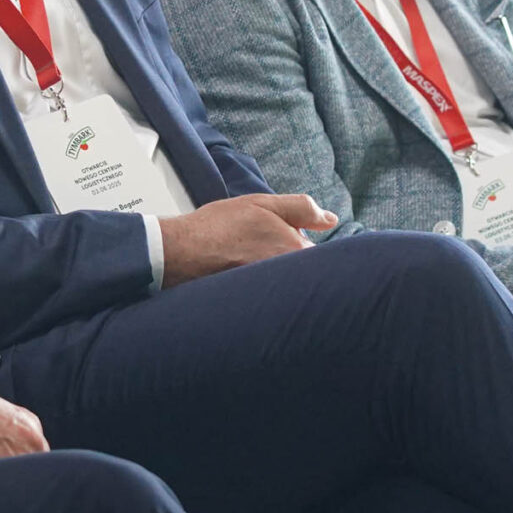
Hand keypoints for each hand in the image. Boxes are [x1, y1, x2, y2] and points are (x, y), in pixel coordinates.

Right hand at [159, 195, 330, 286]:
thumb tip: (330, 219)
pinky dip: (262, 290)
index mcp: (297, 252)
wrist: (182, 253)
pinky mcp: (257, 308)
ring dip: (276, 276)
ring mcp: (274, 296)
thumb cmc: (219, 227)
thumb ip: (302, 209)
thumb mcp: (263, 204)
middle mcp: (289, 279)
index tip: (282, 240)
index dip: (303, 244)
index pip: (322, 256)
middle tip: (258, 250)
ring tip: (245, 262)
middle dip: (290, 262)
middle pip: (305, 273)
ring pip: (287, 285)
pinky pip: (271, 298)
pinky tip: (239, 275)